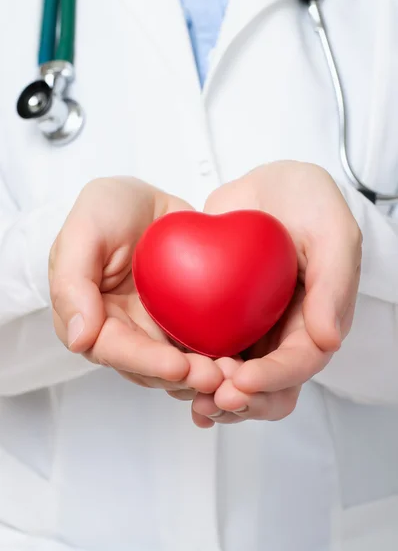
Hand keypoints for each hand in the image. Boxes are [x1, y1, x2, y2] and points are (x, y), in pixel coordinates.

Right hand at [49, 177, 223, 394]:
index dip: (145, 362)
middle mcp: (122, 331)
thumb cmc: (108, 209)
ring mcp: (154, 329)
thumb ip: (73, 282)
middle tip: (216, 378)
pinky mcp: (182, 322)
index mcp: (90, 318)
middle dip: (182, 377)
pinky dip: (219, 355)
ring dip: (204, 375)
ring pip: (177, 365)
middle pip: (150, 367)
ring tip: (234, 374)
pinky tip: (242, 359)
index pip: (114, 350)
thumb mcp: (83, 231)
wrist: (147, 201)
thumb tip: (79, 339)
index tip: (177, 367)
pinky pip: (200, 345)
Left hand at [190, 161, 361, 426]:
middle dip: (243, 399)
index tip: (242, 382)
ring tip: (191, 397)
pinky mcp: (220, 317)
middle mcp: (283, 331)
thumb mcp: (331, 230)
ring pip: (236, 378)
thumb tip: (329, 340)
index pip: (299, 363)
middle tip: (213, 398)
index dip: (273, 379)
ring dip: (215, 395)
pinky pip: (208, 353)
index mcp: (315, 319)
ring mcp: (251, 327)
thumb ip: (335, 282)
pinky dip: (193, 373)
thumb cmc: (307, 201)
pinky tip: (173, 382)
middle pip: (269, 386)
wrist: (267, 186)